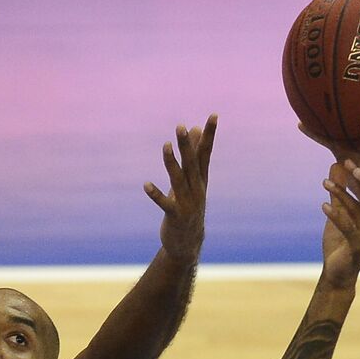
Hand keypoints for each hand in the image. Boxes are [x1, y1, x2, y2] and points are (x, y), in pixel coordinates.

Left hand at [145, 115, 217, 264]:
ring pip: (179, 180)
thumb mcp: (193, 181)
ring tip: (165, 146)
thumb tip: (195, 129)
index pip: (206, 153)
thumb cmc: (189, 207)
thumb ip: (194, 156)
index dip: (209, 134)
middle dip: (187, 145)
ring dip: (172, 163)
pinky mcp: (176, 216)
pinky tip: (146, 185)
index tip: (213, 115)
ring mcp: (188, 203)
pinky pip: (166, 203)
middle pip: (192, 164)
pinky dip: (156, 194)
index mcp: (201, 179)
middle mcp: (197, 189)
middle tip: (181, 126)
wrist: (188, 242)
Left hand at [320, 162, 359, 288]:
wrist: (338, 275)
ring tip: (325, 183)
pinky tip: (323, 206)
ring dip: (340, 194)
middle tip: (346, 159)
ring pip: (355, 209)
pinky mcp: (357, 245)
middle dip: (358, 176)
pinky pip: (346, 227)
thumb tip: (335, 165)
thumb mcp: (339, 212)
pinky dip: (335, 215)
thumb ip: (338, 191)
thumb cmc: (340, 243)